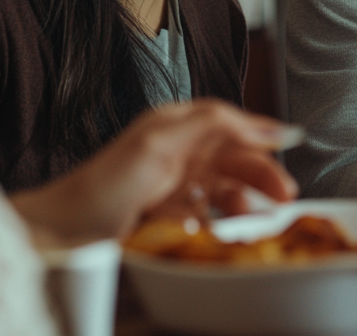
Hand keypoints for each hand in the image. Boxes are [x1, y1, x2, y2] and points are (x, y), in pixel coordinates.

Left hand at [10, 99, 297, 247]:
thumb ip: (213, 122)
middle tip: (286, 195)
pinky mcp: (169, 216)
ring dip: (248, 200)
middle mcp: (179, 151)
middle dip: (264, 173)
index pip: (231, 121)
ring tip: (261, 218)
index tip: (294, 141)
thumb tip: (262, 123)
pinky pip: (209, 215)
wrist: (62, 234)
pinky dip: (223, 221)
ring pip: (226, 188)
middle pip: (235, 157)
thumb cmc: (101, 184)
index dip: (263, 131)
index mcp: (177, 125)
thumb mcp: (159, 140)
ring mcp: (174, 185)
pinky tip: (227, 230)